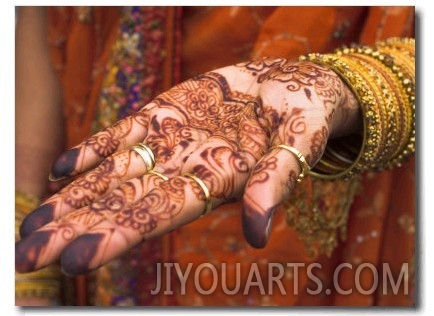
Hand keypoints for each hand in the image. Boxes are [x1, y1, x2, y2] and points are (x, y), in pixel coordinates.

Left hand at [16, 58, 359, 274]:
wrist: (290, 89)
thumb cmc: (303, 121)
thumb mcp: (299, 146)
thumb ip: (276, 183)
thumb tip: (259, 233)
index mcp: (215, 183)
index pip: (158, 216)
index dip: (117, 236)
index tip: (74, 260)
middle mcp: (185, 169)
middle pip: (122, 203)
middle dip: (76, 229)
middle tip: (28, 256)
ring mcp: (169, 142)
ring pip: (112, 174)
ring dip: (72, 198)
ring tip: (32, 224)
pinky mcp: (164, 113)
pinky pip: (121, 135)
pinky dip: (91, 150)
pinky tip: (59, 169)